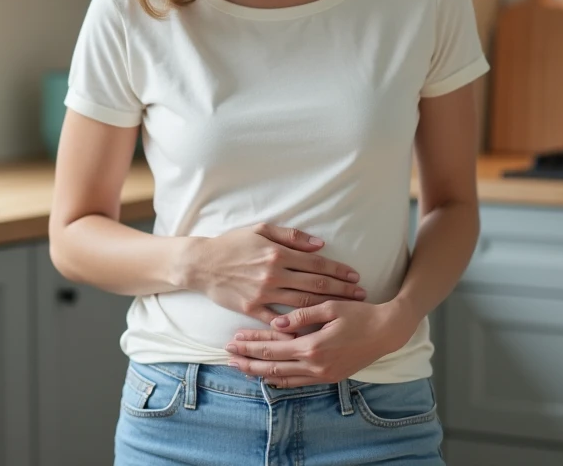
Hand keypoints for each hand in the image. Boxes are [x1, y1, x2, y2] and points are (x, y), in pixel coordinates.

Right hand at [180, 224, 366, 324]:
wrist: (202, 263)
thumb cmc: (232, 244)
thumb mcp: (261, 230)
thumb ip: (292, 237)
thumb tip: (320, 244)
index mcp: (278, 254)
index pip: (317, 263)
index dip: (339, 271)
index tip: (355, 277)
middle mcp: (274, 274)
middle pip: (316, 285)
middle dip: (341, 290)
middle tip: (360, 296)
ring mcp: (264, 293)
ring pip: (303, 303)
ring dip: (327, 307)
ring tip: (345, 311)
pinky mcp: (252, 309)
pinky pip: (278, 321)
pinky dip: (296, 327)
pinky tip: (313, 332)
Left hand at [225, 300, 419, 387]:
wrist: (387, 332)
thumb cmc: (360, 314)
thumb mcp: (331, 307)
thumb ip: (302, 315)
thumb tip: (276, 322)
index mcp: (313, 346)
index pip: (273, 348)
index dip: (251, 344)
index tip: (233, 340)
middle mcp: (315, 365)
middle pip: (272, 367)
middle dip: (248, 361)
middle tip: (228, 356)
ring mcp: (322, 375)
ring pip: (283, 378)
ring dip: (260, 373)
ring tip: (242, 368)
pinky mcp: (329, 377)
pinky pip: (298, 383)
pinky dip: (280, 380)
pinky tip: (269, 377)